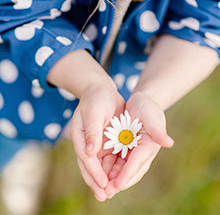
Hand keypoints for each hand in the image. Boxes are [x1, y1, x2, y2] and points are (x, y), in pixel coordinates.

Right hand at [70, 83, 124, 200]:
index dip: (94, 171)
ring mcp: (96, 143)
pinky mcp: (106, 141)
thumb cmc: (97, 99)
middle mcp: (87, 142)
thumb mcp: (94, 112)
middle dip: (97, 181)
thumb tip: (90, 153)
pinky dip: (112, 168)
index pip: (86, 157)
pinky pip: (109, 158)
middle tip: (105, 196)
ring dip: (105, 178)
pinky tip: (118, 177)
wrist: (103, 91)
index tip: (102, 184)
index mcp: (80, 136)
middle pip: (90, 166)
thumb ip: (92, 132)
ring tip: (112, 192)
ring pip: (100, 165)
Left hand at [105, 91, 173, 197]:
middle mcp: (142, 152)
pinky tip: (102, 174)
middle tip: (107, 192)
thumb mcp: (152, 116)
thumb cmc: (147, 107)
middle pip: (131, 170)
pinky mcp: (125, 149)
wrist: (141, 103)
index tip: (117, 185)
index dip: (128, 173)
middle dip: (120, 182)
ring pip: (123, 169)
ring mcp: (134, 152)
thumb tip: (169, 143)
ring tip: (103, 188)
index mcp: (149, 146)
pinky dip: (111, 169)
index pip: (138, 162)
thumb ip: (158, 130)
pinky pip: (118, 162)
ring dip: (114, 179)